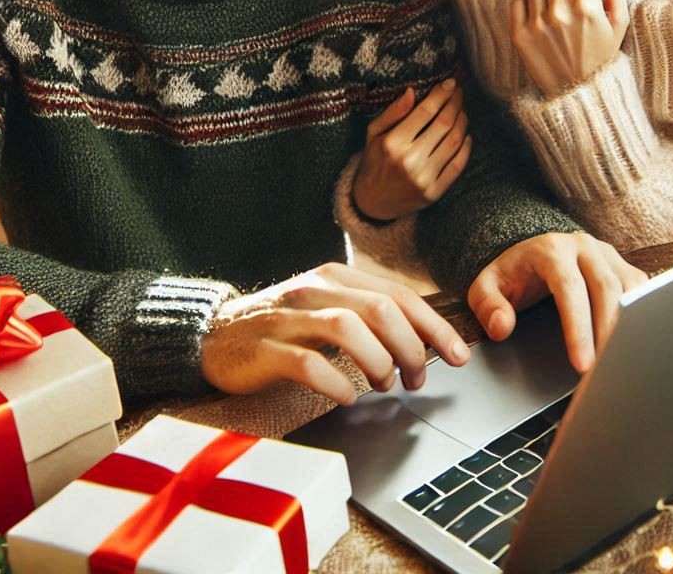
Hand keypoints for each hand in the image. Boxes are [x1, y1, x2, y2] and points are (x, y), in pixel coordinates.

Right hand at [201, 262, 469, 402]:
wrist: (213, 335)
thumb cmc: (281, 327)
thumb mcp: (326, 309)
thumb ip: (368, 316)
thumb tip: (423, 340)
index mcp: (336, 277)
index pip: (398, 295)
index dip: (433, 326)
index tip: (459, 355)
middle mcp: (315, 290)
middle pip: (379, 308)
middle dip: (411, 347)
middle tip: (417, 379)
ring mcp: (288, 318)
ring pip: (348, 327)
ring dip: (377, 361)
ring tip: (384, 384)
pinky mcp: (265, 349)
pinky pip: (308, 362)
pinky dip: (336, 381)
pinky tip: (348, 394)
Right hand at [352, 79, 471, 220]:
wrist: (373, 203)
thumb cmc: (373, 162)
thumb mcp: (373, 134)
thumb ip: (393, 112)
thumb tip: (412, 91)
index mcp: (393, 143)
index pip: (425, 111)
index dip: (441, 94)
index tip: (449, 83)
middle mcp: (410, 161)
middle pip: (444, 123)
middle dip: (455, 103)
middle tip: (459, 92)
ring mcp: (425, 178)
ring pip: (455, 142)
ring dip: (462, 121)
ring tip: (462, 110)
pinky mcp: (435, 192)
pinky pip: (458, 164)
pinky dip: (466, 147)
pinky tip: (466, 135)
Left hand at [466, 233, 646, 373]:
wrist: (530, 251)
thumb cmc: (512, 274)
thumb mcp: (486, 287)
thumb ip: (488, 306)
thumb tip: (502, 327)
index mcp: (551, 250)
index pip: (569, 288)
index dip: (578, 328)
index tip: (583, 364)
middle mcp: (584, 247)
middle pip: (606, 288)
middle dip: (609, 333)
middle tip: (609, 371)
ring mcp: (607, 255)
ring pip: (631, 289)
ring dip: (631, 326)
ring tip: (624, 363)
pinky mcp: (622, 267)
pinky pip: (642, 291)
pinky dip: (642, 317)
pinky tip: (636, 345)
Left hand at [508, 0, 628, 96]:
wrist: (580, 92)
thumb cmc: (603, 53)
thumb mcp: (619, 19)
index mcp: (587, 6)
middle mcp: (560, 14)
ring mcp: (537, 25)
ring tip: (555, 12)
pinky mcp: (519, 35)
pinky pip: (517, 0)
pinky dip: (527, 5)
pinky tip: (540, 19)